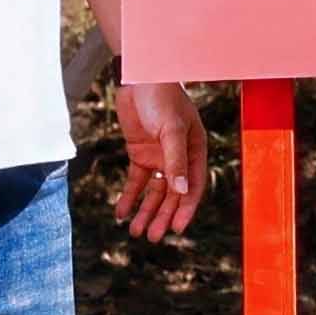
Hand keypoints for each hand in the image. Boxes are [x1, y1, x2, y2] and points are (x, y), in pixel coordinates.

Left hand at [112, 80, 205, 240]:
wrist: (139, 77)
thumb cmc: (163, 99)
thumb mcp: (170, 130)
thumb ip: (175, 160)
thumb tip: (180, 190)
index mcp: (195, 150)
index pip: (192, 186)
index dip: (184, 208)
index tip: (176, 229)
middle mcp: (178, 157)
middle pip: (171, 193)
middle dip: (162, 215)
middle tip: (151, 237)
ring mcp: (158, 156)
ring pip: (153, 191)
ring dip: (145, 211)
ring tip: (134, 231)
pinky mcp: (139, 153)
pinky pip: (135, 181)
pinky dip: (129, 197)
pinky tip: (120, 212)